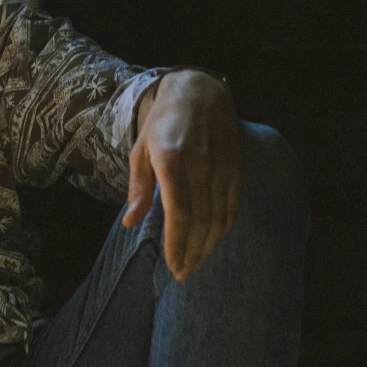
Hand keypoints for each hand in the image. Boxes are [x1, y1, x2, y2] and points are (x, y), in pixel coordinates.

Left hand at [124, 71, 241, 280]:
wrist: (200, 92)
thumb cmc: (163, 124)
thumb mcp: (141, 150)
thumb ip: (139, 189)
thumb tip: (131, 223)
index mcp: (172, 159)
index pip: (180, 212)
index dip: (178, 243)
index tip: (173, 266)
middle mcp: (200, 165)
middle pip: (200, 221)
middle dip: (192, 252)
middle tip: (182, 274)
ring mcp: (222, 167)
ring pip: (218, 218)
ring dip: (208, 247)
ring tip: (194, 265)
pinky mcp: (236, 169)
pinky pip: (232, 207)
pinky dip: (223, 229)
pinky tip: (212, 242)